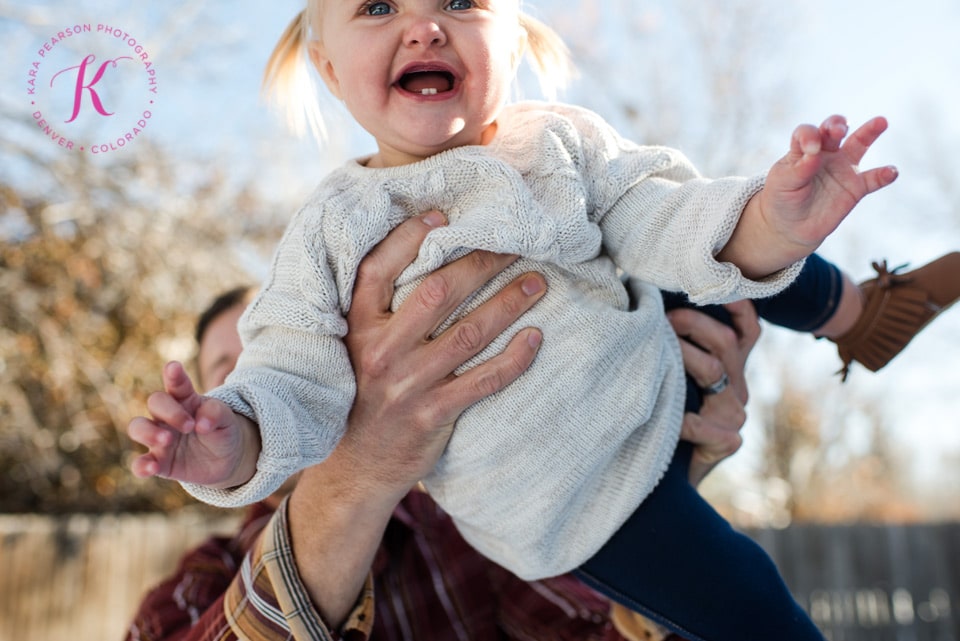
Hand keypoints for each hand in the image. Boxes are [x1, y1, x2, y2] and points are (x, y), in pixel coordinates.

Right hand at [127, 361, 258, 487]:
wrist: (226, 460)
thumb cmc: (222, 431)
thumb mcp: (227, 420)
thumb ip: (216, 414)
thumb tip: (201, 424)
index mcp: (187, 399)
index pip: (177, 384)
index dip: (174, 375)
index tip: (173, 367)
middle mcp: (168, 416)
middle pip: (155, 402)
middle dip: (170, 411)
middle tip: (189, 426)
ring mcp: (160, 439)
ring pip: (138, 427)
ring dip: (148, 432)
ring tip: (167, 440)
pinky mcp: (159, 462)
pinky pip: (140, 463)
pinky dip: (141, 465)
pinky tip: (153, 467)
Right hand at [288, 211, 544, 625]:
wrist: (357, 466)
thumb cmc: (361, 390)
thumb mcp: (354, 345)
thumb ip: (376, 307)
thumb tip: (417, 253)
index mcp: (357, 327)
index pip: (379, 271)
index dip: (410, 239)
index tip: (443, 215)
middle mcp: (381, 352)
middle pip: (437, 293)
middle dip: (481, 262)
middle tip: (516, 242)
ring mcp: (408, 385)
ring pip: (469, 333)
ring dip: (509, 302)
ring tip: (539, 281)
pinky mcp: (433, 414)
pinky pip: (484, 381)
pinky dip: (515, 359)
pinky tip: (536, 338)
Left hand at [669, 300, 759, 485]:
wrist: (665, 476)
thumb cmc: (660, 417)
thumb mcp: (670, 375)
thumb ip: (670, 343)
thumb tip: (648, 299)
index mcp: (728, 366)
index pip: (747, 328)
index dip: (737, 304)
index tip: (714, 285)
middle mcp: (736, 387)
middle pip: (726, 342)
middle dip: (693, 323)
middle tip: (662, 319)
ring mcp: (733, 415)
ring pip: (714, 372)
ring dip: (682, 358)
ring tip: (654, 356)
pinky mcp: (726, 442)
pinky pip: (707, 426)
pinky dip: (683, 421)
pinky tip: (667, 421)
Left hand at [720, 115, 897, 277]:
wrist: (790, 226)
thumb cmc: (782, 199)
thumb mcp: (782, 183)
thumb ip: (798, 168)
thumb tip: (815, 153)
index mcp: (802, 149)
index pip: (807, 132)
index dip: (809, 135)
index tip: (810, 148)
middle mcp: (825, 153)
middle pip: (834, 129)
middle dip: (837, 125)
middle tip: (838, 130)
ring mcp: (842, 168)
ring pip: (859, 144)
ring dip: (869, 132)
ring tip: (880, 122)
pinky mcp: (855, 188)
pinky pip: (873, 179)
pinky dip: (884, 175)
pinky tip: (892, 171)